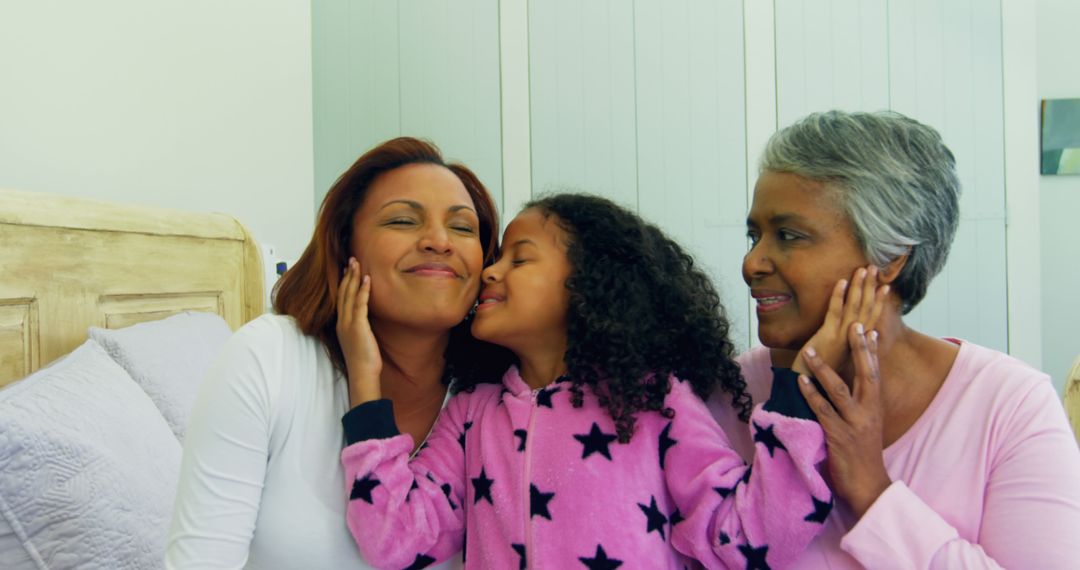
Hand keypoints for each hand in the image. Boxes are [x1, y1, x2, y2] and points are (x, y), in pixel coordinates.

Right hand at [336, 257, 381, 406]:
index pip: (341, 298)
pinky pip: (359, 304)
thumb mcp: (360, 339)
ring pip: (349, 295)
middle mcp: (342, 322)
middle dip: (347, 275)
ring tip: (357, 263)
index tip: (347, 270)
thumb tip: (366, 320)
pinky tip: (367, 279)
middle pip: (342, 292)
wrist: (362, 374)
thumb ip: (360, 327)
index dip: (344, 282)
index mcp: (342, 324)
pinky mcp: (357, 326)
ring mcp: (348, 323)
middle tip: (351, 259)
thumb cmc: (364, 360)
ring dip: (353, 277)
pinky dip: (362, 290)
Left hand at [792, 265, 887, 375]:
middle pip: (866, 309)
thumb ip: (855, 344)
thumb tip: (869, 332)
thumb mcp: (843, 357)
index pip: (873, 318)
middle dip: (871, 287)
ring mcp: (842, 337)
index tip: (886, 286)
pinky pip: (835, 312)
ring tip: (863, 270)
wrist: (810, 387)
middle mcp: (854, 339)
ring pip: (854, 307)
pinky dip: (838, 296)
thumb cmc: (823, 373)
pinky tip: (842, 282)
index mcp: (859, 343)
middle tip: (875, 268)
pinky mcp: (828, 336)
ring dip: (859, 287)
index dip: (880, 301)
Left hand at [798, 323, 890, 518]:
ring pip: (839, 389)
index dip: (871, 351)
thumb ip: (860, 406)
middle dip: (859, 348)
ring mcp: (854, 423)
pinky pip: (823, 410)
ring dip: (823, 368)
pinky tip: (800, 381)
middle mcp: (868, 412)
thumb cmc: (863, 455)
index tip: (869, 328)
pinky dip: (811, 394)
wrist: (868, 487)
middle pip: (865, 374)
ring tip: (809, 350)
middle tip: (853, 324)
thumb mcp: (867, 426)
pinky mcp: (838, 436)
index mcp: (875, 408)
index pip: (875, 373)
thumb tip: (850, 386)